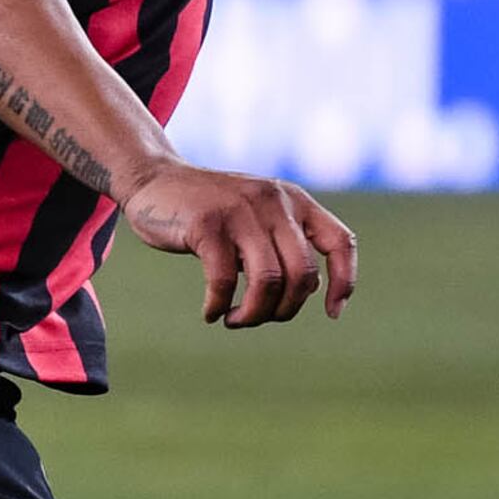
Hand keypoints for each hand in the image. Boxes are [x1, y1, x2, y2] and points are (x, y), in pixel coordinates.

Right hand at [116, 161, 358, 328]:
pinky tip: (211, 312)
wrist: (154, 179)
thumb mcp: (258, 215)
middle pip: (303, 274)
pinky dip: (219, 306)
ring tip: (235, 320)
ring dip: (254, 314)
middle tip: (259, 318)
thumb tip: (308, 289)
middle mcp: (274, 202)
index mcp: (295, 200)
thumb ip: (284, 243)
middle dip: (285, 310)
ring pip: (268, 281)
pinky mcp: (207, 224)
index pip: (341, 242)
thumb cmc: (211, 209)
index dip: (344, 282)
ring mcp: (241, 211)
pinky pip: (225, 281)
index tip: (331, 313)